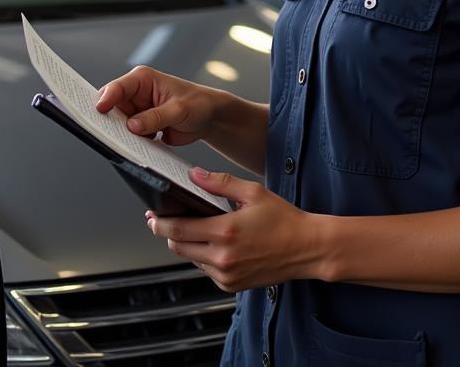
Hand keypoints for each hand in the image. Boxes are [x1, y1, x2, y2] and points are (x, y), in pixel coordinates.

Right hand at [95, 66, 219, 145]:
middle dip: (109, 121)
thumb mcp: (179, 110)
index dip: (106, 99)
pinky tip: (137, 149)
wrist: (209, 118)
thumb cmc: (197, 103)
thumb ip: (156, 117)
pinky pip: (129, 136)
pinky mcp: (142, 126)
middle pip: (112, 107)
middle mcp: (136, 94)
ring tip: (125, 144)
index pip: (117, 88)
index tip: (98, 111)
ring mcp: (138, 111)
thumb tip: (132, 126)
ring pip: (119, 124)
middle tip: (106, 134)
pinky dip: (131, 143)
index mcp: (142, 80)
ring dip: (120, 135)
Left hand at [145, 168, 324, 291]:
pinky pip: (206, 270)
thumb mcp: (252, 192)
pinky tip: (211, 243)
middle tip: (162, 220)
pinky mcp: (232, 285)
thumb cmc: (283, 219)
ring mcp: (227, 274)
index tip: (151, 216)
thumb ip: (219, 183)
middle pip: (178, 247)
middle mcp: (223, 257)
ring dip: (185, 245)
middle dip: (166, 233)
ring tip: (190, 228)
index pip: (177, 230)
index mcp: (225, 231)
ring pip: (191, 259)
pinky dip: (202, 257)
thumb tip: (195, 175)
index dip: (159, 223)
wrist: (307, 248)